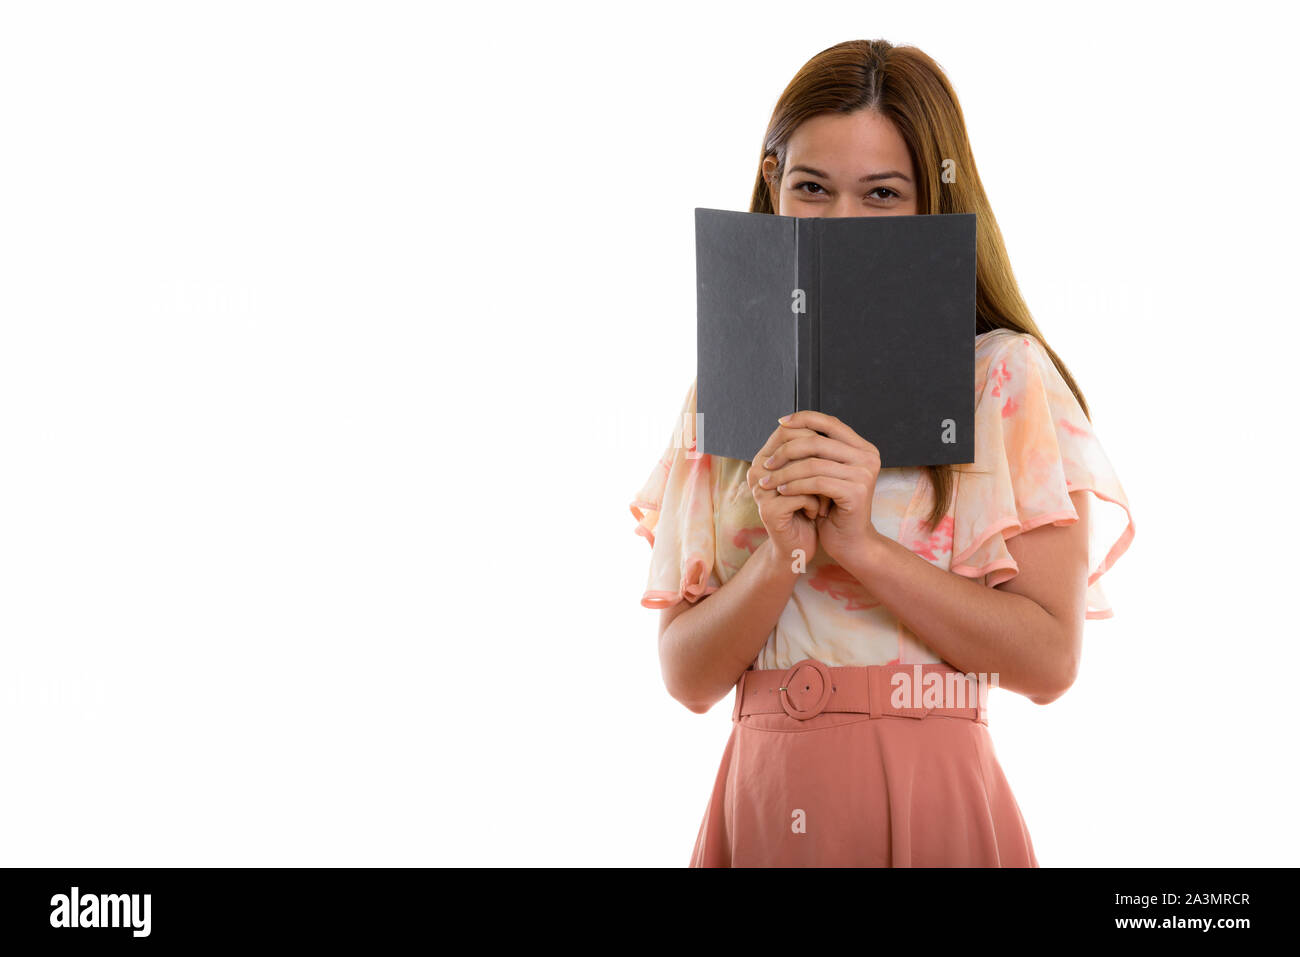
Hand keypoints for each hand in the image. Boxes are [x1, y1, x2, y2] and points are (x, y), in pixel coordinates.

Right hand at [747, 420, 825, 567]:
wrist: (798, 546)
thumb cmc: (806, 508)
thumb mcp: (809, 476)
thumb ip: (811, 452)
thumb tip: (830, 425)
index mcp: (764, 458)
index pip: (788, 429)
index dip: (815, 437)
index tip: (833, 455)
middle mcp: (757, 470)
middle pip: (794, 447)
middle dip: (820, 461)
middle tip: (834, 477)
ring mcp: (760, 490)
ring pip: (800, 471)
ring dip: (821, 486)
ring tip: (828, 497)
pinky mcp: (768, 510)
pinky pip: (801, 496)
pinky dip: (817, 504)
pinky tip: (818, 513)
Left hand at [762, 410, 882, 565]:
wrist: (851, 541)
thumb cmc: (835, 508)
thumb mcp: (827, 473)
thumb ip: (818, 451)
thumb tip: (788, 425)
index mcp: (863, 448)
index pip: (830, 422)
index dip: (803, 418)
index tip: (780, 423)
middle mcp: (868, 457)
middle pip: (817, 441)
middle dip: (786, 451)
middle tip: (766, 463)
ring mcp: (864, 473)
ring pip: (813, 463)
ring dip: (785, 472)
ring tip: (768, 481)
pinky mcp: (856, 492)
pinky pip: (816, 483)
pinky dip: (795, 486)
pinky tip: (781, 491)